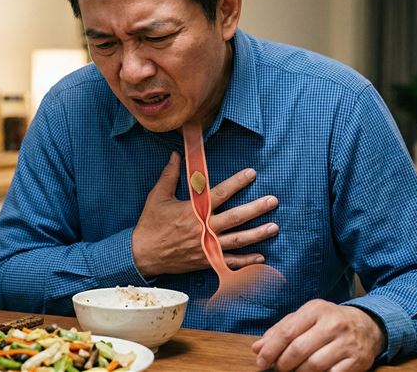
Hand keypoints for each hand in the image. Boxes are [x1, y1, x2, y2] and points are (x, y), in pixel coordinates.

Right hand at [132, 151, 279, 276]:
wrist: (142, 254)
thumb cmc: (150, 224)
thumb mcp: (158, 196)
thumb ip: (170, 175)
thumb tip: (176, 154)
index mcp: (193, 211)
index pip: (220, 193)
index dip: (237, 182)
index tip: (252, 173)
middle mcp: (203, 229)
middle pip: (235, 217)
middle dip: (256, 208)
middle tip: (273, 201)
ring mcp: (206, 247)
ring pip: (237, 240)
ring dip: (257, 233)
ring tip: (274, 227)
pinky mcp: (206, 261)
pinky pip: (229, 262)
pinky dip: (246, 261)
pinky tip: (261, 256)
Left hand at [251, 299, 385, 371]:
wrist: (368, 326)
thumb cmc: (329, 321)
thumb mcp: (306, 317)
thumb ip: (281, 330)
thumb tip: (257, 348)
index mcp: (316, 310)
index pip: (287, 332)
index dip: (270, 350)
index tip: (261, 361)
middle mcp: (332, 324)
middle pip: (298, 350)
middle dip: (283, 363)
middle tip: (278, 368)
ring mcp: (346, 343)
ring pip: (314, 365)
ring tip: (294, 371)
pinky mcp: (357, 360)